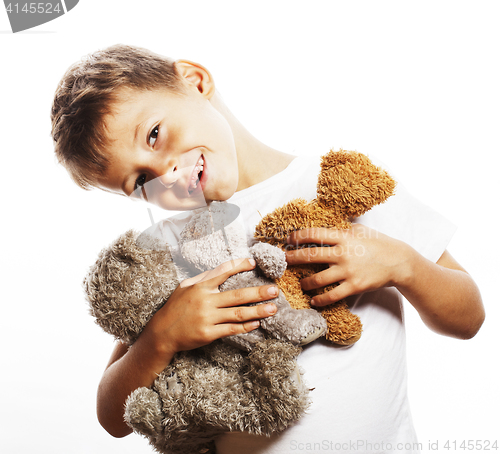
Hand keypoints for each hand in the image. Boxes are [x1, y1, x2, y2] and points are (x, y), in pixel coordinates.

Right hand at [140, 258, 278, 355]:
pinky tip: (256, 323)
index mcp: (201, 286)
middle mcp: (205, 301)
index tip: (254, 263)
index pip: (224, 272)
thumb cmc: (175, 307)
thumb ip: (205, 278)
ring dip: (258, 311)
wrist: (162, 333)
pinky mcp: (208, 334)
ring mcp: (207, 318)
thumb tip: (224, 270)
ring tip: (272, 308)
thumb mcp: (185, 287)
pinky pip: (231, 329)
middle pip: (237, 295)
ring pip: (238, 313)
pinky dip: (245, 326)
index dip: (240, 266)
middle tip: (275, 291)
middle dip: (258, 293)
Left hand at [286, 224, 410, 305]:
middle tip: (283, 260)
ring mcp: (348, 271)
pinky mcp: (354, 286)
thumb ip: (341, 231)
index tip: (288, 238)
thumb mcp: (359, 231)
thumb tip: (323, 227)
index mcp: (343, 237)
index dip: (298, 236)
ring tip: (301, 284)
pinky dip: (320, 299)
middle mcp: (343, 254)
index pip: (314, 234)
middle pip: (310, 256)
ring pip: (318, 278)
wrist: (399, 262)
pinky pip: (332, 295)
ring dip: (305, 282)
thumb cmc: (378, 244)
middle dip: (293, 258)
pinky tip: (314, 301)